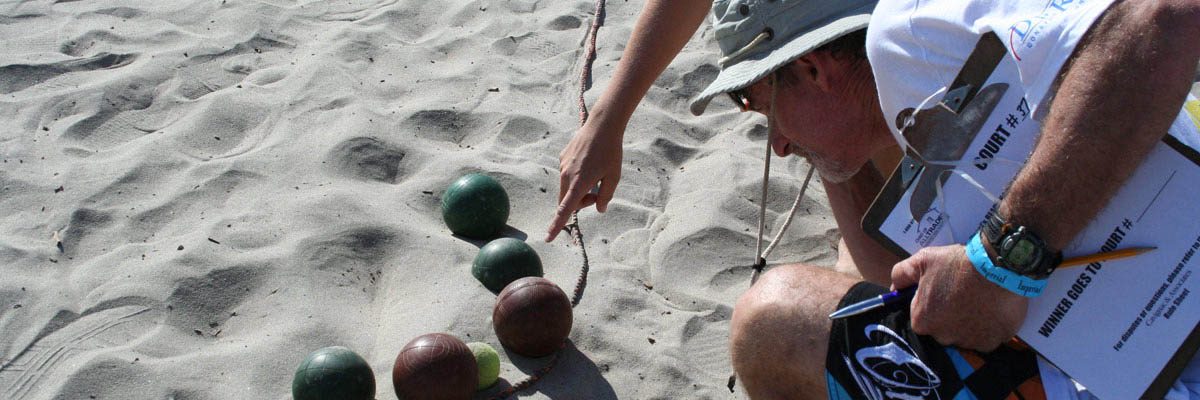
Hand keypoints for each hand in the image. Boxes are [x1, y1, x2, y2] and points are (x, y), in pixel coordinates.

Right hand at [546, 117, 623, 241]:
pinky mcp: (562, 157)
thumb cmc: (611, 152)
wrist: (602, 125)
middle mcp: (566, 176)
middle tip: (598, 193)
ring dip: (578, 190)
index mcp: (579, 183)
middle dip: (580, 203)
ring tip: (596, 174)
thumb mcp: (614, 177)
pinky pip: (566, 174)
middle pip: (568, 201)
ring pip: (566, 188)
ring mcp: (563, 166)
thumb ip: (605, 196)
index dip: (556, 225)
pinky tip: (589, 162)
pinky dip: (576, 176)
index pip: (565, 210)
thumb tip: (599, 209)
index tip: (548, 237)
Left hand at [890, 244, 1027, 351]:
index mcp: (922, 321)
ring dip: (969, 321)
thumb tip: (894, 289)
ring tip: (979, 299)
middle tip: (962, 293)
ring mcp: (969, 342)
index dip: (931, 300)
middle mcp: (943, 337)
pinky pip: (986, 337)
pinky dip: (988, 326)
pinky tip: (992, 308)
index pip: (921, 315)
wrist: (999, 266)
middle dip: (949, 314)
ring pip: (964, 334)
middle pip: (942, 328)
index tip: (942, 289)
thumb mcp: (923, 260)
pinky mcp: (992, 342)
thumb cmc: (959, 264)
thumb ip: (902, 275)